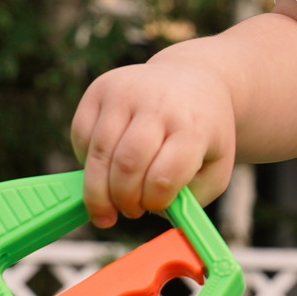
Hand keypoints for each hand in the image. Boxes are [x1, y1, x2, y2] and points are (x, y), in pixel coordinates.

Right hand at [69, 57, 239, 226]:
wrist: (191, 79)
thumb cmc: (201, 133)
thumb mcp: (215, 168)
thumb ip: (192, 200)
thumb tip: (157, 215)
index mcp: (194, 127)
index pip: (163, 176)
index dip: (153, 201)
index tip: (153, 207)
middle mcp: (159, 104)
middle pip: (126, 165)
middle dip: (122, 200)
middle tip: (128, 211)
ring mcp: (127, 92)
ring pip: (99, 154)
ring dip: (99, 190)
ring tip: (109, 203)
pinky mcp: (101, 88)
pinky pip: (81, 135)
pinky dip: (88, 160)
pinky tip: (106, 165)